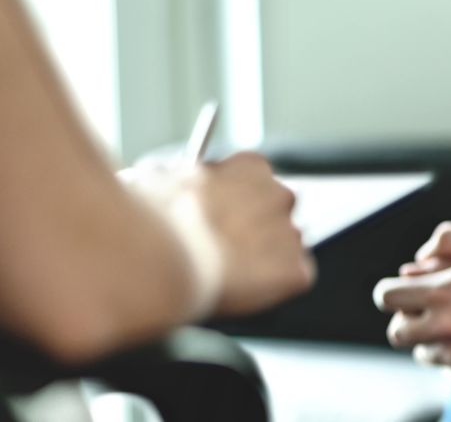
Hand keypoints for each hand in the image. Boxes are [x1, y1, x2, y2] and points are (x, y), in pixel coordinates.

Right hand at [122, 152, 314, 316]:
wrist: (160, 258)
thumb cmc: (150, 218)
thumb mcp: (154, 180)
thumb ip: (174, 180)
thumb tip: (162, 183)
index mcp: (251, 166)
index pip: (254, 182)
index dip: (233, 204)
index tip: (216, 219)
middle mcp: (281, 195)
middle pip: (274, 216)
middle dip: (252, 232)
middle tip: (220, 252)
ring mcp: (292, 235)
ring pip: (284, 249)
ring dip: (261, 260)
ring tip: (223, 274)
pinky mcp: (296, 272)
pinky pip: (289, 281)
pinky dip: (270, 289)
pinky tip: (239, 289)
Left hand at [373, 223, 450, 387]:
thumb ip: (449, 239)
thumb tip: (419, 257)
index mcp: (442, 292)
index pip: (387, 297)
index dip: (392, 292)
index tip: (405, 292)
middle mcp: (443, 327)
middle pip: (397, 332)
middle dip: (409, 320)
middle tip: (431, 312)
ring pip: (423, 353)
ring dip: (435, 340)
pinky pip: (450, 371)